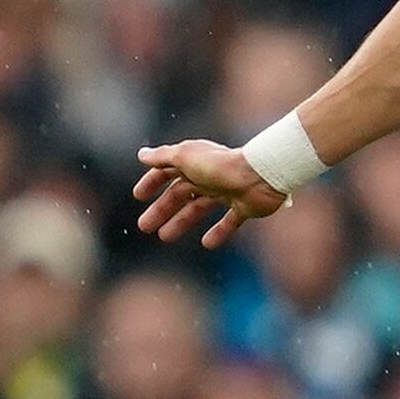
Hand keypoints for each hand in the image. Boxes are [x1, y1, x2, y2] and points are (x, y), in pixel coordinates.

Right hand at [134, 139, 286, 247]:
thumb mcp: (185, 157)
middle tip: (144, 226)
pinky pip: (229, 222)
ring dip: (181, 222)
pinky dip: (218, 233)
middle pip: (180, 194)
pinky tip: (206, 244)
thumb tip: (142, 154)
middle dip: (161, 209)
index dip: (152, 182)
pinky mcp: (244, 207)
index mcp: (195, 162)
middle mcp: (209, 176)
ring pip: (199, 209)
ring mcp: (227, 192)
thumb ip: (163, 157)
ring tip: (164, 237)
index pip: (168, 171)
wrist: (260, 176)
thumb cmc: (220, 165)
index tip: (138, 196)